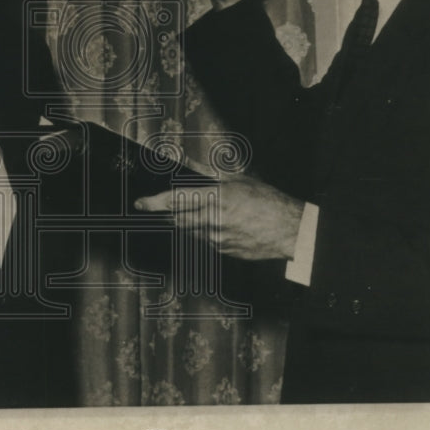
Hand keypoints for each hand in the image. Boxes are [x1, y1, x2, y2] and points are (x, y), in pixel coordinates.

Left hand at [135, 173, 303, 259]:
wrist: (287, 229)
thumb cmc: (267, 201)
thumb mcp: (239, 182)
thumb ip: (214, 182)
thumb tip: (196, 178)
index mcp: (215, 198)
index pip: (176, 200)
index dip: (155, 201)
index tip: (141, 202)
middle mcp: (213, 220)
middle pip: (177, 219)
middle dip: (166, 214)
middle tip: (156, 208)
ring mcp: (217, 238)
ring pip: (189, 231)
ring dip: (184, 223)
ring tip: (188, 213)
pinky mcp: (224, 251)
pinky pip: (204, 242)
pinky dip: (201, 232)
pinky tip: (210, 225)